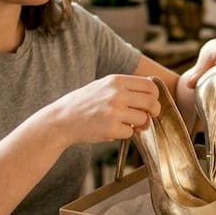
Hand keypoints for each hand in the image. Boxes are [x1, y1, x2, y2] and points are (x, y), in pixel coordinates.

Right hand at [45, 74, 159, 143]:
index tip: (149, 102)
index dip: (153, 96)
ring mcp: (114, 112)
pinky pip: (130, 133)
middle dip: (153, 112)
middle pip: (151, 103)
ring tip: (123, 123)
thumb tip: (150, 95)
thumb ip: (124, 87)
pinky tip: (111, 129)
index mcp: (116, 81)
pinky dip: (124, 133)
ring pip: (143, 119)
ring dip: (138, 124)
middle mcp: (117, 94)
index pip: (149, 86)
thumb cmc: (83, 103)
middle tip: (146, 116)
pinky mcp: (111, 129)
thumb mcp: (102, 86)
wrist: (61, 120)